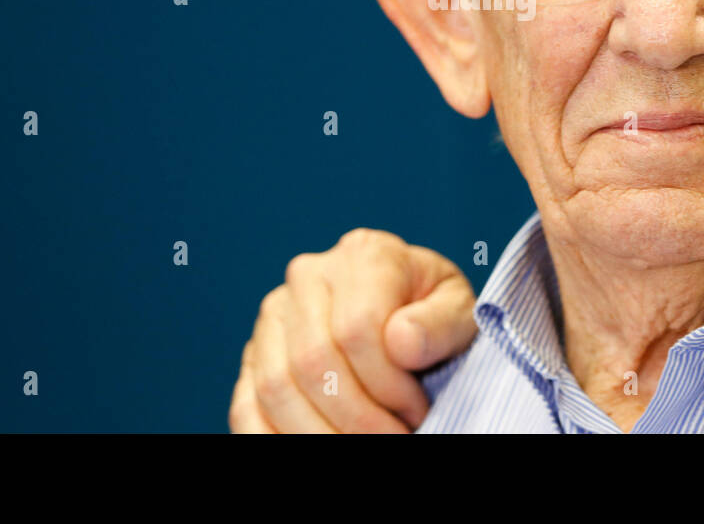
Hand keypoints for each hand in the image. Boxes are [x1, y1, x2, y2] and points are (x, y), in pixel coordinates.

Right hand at [229, 228, 476, 432]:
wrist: (407, 312)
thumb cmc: (433, 315)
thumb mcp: (457, 311)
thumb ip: (440, 324)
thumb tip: (401, 342)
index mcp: (365, 255)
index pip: (357, 329)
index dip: (388, 385)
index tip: (417, 411)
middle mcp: (310, 275)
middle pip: (313, 362)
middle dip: (357, 418)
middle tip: (393, 438)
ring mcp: (276, 313)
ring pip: (276, 388)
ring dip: (320, 435)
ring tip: (363, 446)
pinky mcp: (255, 352)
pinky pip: (246, 405)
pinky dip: (273, 439)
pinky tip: (315, 447)